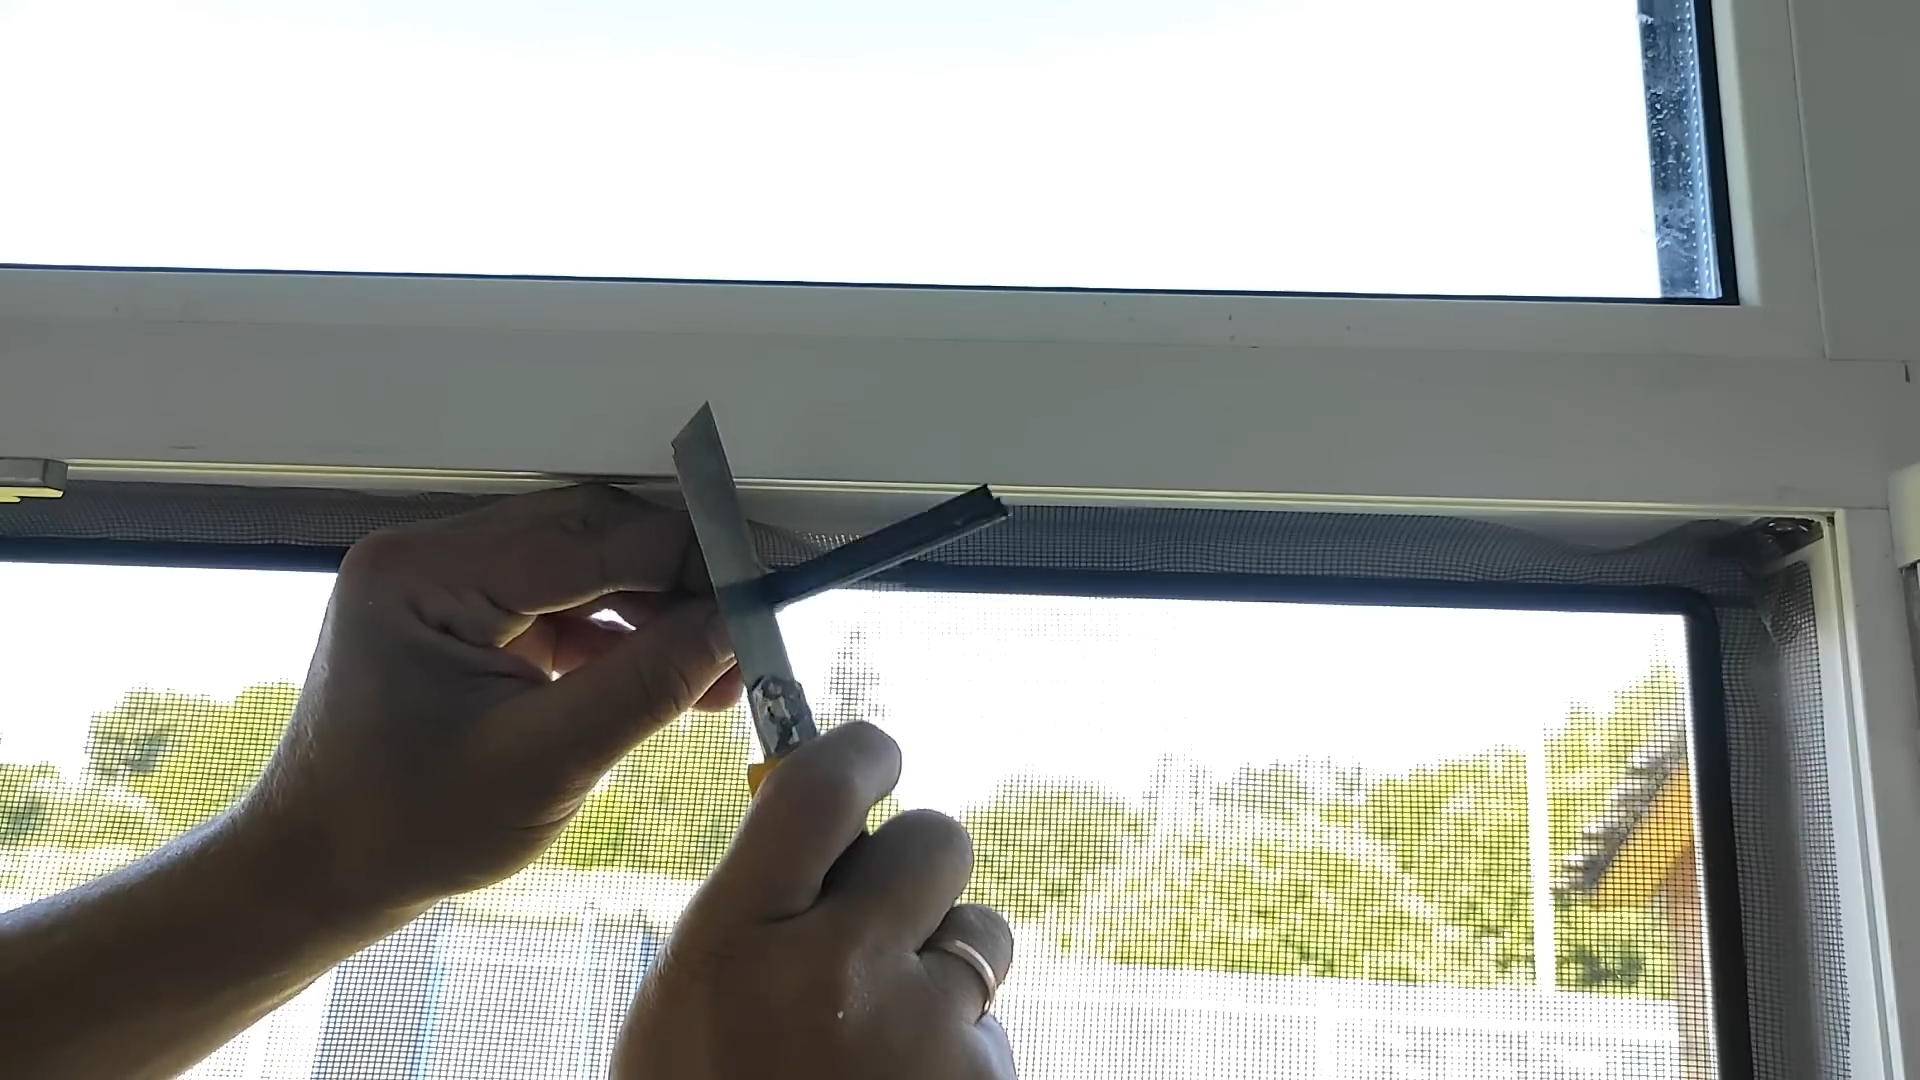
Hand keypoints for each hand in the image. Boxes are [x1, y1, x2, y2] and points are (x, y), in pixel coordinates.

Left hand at [241, 485, 743, 918]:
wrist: (321, 874)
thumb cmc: (400, 830)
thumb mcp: (545, 763)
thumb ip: (648, 685)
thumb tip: (732, 625)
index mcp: (422, 575)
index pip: (589, 537)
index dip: (688, 560)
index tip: (758, 587)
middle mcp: (424, 557)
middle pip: (590, 535)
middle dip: (678, 583)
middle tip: (747, 629)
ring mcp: (439, 581)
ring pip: (583, 563)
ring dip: (654, 609)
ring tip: (715, 668)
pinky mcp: (459, 611)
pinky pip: (559, 597)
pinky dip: (617, 632)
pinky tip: (666, 673)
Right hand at [615, 722, 1016, 1079]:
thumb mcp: (691, 1000)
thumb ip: (756, 903)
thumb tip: (821, 799)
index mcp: (733, 942)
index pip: (823, 784)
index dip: (861, 753)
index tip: (875, 758)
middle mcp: (832, 973)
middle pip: (935, 840)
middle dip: (918, 870)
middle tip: (884, 921)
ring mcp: (919, 1034)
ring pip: (983, 934)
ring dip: (949, 965)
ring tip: (885, 1040)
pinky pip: (991, 1025)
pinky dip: (957, 1053)